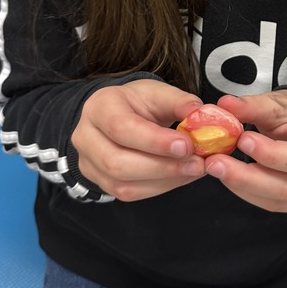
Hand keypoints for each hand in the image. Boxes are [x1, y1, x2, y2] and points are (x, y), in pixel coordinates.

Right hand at [72, 80, 205, 200]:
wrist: (121, 115)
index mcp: (99, 107)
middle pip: (118, 162)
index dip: (155, 141)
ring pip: (123, 184)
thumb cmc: (140, 103)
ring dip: (165, 180)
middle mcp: (86, 136)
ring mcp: (89, 164)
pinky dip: (160, 187)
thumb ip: (180, 102)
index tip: (186, 145)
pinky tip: (181, 175)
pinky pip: (129, 193)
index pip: (122, 127)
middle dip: (162, 166)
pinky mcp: (100, 183)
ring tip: (194, 169)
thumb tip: (200, 114)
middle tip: (197, 163)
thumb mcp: (159, 93)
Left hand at [204, 91, 286, 212]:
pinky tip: (231, 178)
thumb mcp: (277, 104)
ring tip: (217, 168)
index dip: (272, 154)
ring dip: (243, 186)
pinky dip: (248, 193)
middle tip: (215, 162)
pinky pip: (273, 205)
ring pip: (278, 200)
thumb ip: (252, 106)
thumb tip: (224, 105)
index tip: (242, 140)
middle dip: (247, 177)